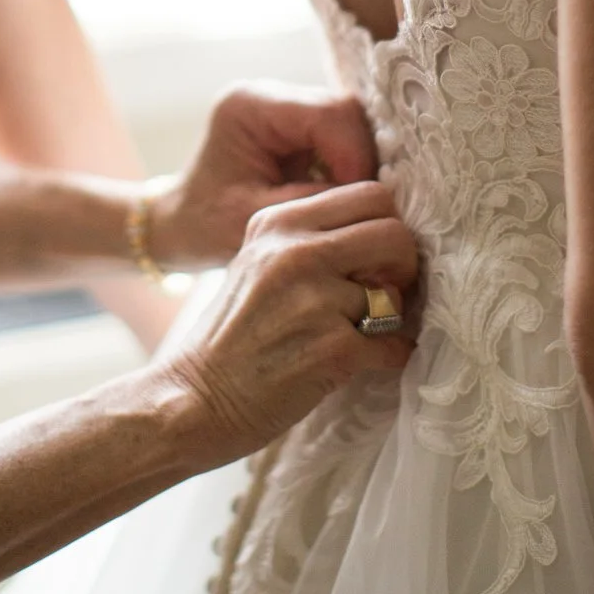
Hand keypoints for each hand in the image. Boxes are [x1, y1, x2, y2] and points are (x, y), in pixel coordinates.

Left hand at [151, 82, 378, 269]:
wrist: (179, 228)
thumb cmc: (204, 226)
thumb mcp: (258, 219)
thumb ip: (315, 201)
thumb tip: (374, 197)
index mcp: (250, 105)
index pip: (328, 114)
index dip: (355, 157)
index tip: (361, 203)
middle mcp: (271, 96)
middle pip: (345, 113)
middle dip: (361, 161)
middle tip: (363, 207)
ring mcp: (286, 109)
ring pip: (351, 126)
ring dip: (359, 166)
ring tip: (352, 206)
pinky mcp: (298, 129)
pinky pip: (343, 140)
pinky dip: (350, 170)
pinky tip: (343, 200)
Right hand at [155, 178, 419, 465]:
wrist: (191, 399)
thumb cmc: (230, 337)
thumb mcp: (257, 264)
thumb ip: (309, 241)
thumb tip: (382, 235)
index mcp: (278, 222)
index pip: (369, 194)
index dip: (384, 227)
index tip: (375, 258)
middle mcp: (295, 251)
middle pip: (394, 233)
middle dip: (402, 266)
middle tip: (383, 294)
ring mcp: (315, 300)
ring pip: (395, 295)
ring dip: (388, 319)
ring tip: (357, 334)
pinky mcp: (333, 349)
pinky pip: (394, 346)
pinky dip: (387, 359)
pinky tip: (360, 364)